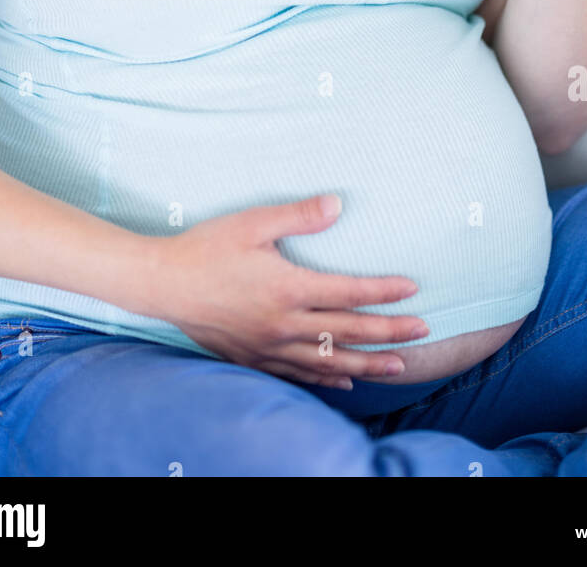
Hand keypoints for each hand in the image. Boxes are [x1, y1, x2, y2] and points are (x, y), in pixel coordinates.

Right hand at [137, 194, 428, 389]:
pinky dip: (326, 380)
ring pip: (328, 361)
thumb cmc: (207, 247)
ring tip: (399, 365)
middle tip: (423, 330)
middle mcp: (284, 324)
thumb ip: (299, 215)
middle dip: (389, 332)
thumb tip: (338, 204)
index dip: (384, 292)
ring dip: (368, 364)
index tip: (413, 289)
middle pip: (348, 332)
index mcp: (288, 288)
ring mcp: (269, 346)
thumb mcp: (253, 223)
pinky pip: (298, 375)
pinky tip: (344, 381)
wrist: (162, 284)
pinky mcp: (254, 358)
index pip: (349, 293)